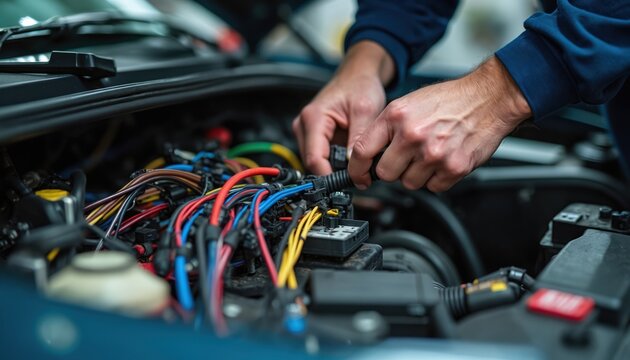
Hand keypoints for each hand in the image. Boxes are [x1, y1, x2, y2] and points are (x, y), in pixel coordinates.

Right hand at [293, 41, 393, 174]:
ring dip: (336, 166)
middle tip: (358, 175)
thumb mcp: (365, 111)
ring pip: (317, 161)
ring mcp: (307, 131)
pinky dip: (337, 160)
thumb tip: (356, 167)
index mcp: (313, 117)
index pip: (314, 159)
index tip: (348, 183)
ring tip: (357, 163)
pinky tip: (351, 156)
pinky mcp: (315, 135)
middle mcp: (304, 124)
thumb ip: (359, 139)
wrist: (359, 74)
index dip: (330, 176)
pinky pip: (322, 156)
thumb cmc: (360, 85)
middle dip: (334, 172)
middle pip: (313, 162)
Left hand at [348, 57, 531, 191]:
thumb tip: (367, 152)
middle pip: (385, 173)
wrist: (488, 98)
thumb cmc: (449, 100)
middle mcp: (412, 135)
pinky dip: (436, 178)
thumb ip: (386, 128)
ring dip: (416, 174)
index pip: (363, 151)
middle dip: (393, 169)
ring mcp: (433, 154)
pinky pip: (433, 187)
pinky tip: (442, 160)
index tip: (359, 175)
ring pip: (409, 183)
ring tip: (428, 154)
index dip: (357, 169)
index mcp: (396, 116)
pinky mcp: (453, 167)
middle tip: (405, 158)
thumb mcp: (408, 104)